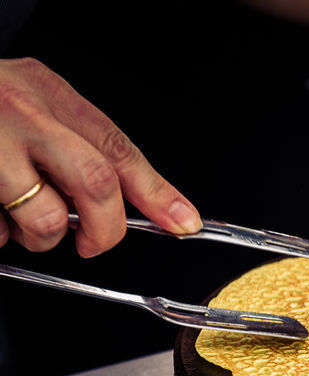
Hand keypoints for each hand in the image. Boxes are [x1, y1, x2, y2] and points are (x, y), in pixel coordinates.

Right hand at [0, 58, 200, 256]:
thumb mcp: (41, 104)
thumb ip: (92, 148)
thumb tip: (164, 208)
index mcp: (48, 95)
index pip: (118, 149)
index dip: (158, 194)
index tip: (183, 224)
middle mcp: (21, 114)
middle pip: (93, 183)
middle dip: (103, 228)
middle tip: (93, 243)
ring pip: (41, 217)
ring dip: (39, 236)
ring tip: (21, 217)